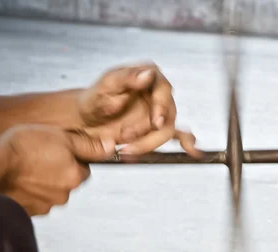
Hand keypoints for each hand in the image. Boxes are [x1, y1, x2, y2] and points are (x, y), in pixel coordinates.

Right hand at [0, 125, 115, 215]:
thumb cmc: (21, 150)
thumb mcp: (60, 137)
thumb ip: (88, 145)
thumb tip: (111, 146)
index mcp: (75, 176)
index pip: (84, 169)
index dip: (72, 158)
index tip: (58, 152)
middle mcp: (64, 195)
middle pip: (68, 181)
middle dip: (58, 172)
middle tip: (40, 158)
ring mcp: (45, 205)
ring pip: (50, 192)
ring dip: (43, 183)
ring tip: (26, 170)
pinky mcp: (28, 211)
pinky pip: (34, 201)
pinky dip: (29, 192)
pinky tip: (19, 181)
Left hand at [77, 62, 201, 157]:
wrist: (85, 122)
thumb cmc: (94, 99)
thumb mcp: (106, 85)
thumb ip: (126, 77)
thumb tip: (147, 74)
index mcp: (147, 76)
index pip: (163, 88)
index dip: (161, 105)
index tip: (155, 121)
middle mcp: (158, 93)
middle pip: (167, 113)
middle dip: (150, 130)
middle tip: (128, 137)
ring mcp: (160, 112)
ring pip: (166, 130)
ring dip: (148, 142)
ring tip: (125, 149)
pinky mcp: (158, 128)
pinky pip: (177, 135)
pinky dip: (186, 143)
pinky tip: (192, 151)